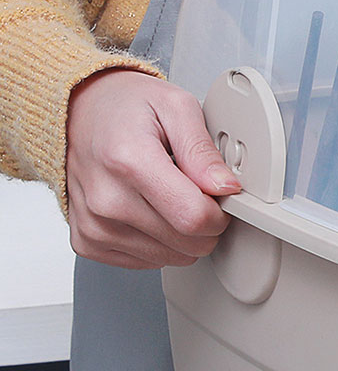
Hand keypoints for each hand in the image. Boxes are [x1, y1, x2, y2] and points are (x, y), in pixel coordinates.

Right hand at [66, 69, 241, 268]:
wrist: (79, 113)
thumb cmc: (125, 108)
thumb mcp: (176, 107)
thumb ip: (203, 150)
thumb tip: (225, 187)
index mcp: (129, 161)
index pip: (194, 217)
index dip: (220, 212)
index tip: (219, 196)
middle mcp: (106, 199)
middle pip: (186, 244)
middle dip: (205, 223)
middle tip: (195, 191)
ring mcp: (94, 225)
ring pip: (170, 258)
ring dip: (181, 234)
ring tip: (168, 196)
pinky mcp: (88, 242)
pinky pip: (145, 262)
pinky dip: (157, 243)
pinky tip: (149, 211)